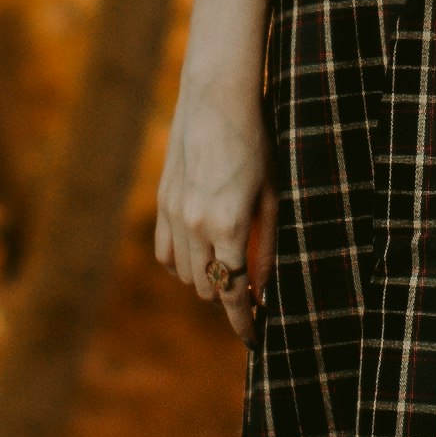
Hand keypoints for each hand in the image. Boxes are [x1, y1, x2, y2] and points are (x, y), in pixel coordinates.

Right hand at [153, 79, 270, 334]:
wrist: (217, 99)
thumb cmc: (256, 143)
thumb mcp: (272, 195)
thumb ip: (267, 245)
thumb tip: (265, 286)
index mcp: (227, 226)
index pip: (232, 292)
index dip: (243, 320)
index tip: (254, 336)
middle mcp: (195, 225)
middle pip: (206, 286)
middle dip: (227, 296)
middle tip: (249, 293)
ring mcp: (173, 213)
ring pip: (183, 273)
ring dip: (205, 279)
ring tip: (227, 269)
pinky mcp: (162, 200)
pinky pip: (164, 251)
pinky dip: (180, 262)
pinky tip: (199, 254)